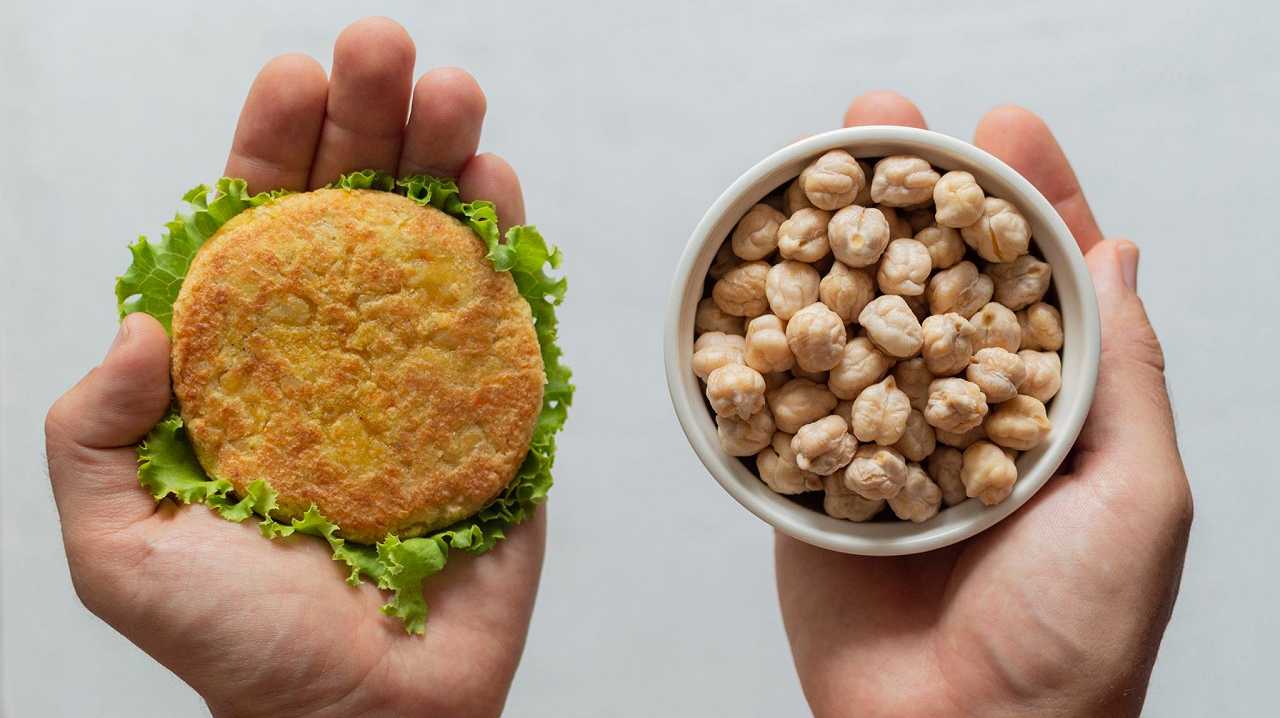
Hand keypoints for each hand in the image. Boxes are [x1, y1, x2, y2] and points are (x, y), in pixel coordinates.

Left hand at [45, 18, 541, 717]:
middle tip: (386, 47)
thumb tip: (145, 322)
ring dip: (445, 157)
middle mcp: (338, 349)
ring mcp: (423, 371)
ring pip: (435, 241)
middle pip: (355, 210)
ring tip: (452, 91)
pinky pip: (503, 313)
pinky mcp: (496, 408)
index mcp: (251, 363)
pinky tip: (496, 182)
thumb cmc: (239, 644)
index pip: (258, 230)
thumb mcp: (117, 545)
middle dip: (369, 120)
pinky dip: (504, 243)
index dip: (274, 148)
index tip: (293, 80)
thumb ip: (94, 434)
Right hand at [775, 92, 1191, 716]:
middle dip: (911, 193)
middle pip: (932, 279)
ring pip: (853, 322)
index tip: (1007, 128)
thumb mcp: (1137, 493)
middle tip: (885, 115)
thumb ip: (1125, 373)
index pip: (1037, 280)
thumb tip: (1118, 255)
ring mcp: (880, 440)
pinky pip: (783, 401)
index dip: (1022, 200)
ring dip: (833, 237)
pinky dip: (763, 336)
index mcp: (1048, 407)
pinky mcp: (810, 479)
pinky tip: (751, 268)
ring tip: (817, 159)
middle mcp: (959, 411)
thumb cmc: (1075, 633)